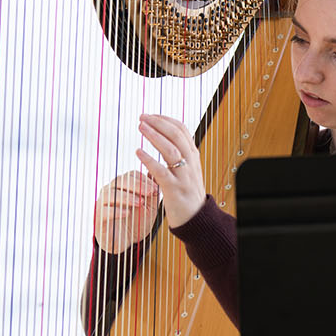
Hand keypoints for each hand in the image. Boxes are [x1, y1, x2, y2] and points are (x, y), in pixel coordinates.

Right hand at [93, 171, 160, 252]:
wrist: (127, 242)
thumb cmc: (138, 222)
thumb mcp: (150, 208)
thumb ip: (153, 194)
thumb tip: (157, 176)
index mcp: (123, 186)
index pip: (131, 175)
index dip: (144, 180)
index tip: (156, 188)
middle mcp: (110, 191)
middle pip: (120, 180)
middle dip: (137, 185)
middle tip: (150, 192)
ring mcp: (103, 203)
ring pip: (110, 193)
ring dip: (127, 197)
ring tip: (140, 203)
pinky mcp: (98, 218)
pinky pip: (104, 210)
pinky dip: (116, 211)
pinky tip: (127, 213)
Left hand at [135, 113, 205, 230]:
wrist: (197, 220)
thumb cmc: (187, 194)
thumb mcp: (187, 170)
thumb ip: (179, 154)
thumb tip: (164, 137)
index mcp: (193, 156)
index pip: (182, 130)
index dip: (165, 119)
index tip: (150, 115)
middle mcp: (191, 164)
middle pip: (177, 136)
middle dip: (158, 123)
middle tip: (142, 117)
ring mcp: (184, 177)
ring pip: (171, 150)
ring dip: (154, 136)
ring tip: (140, 127)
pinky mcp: (175, 190)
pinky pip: (161, 172)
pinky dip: (149, 160)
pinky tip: (138, 152)